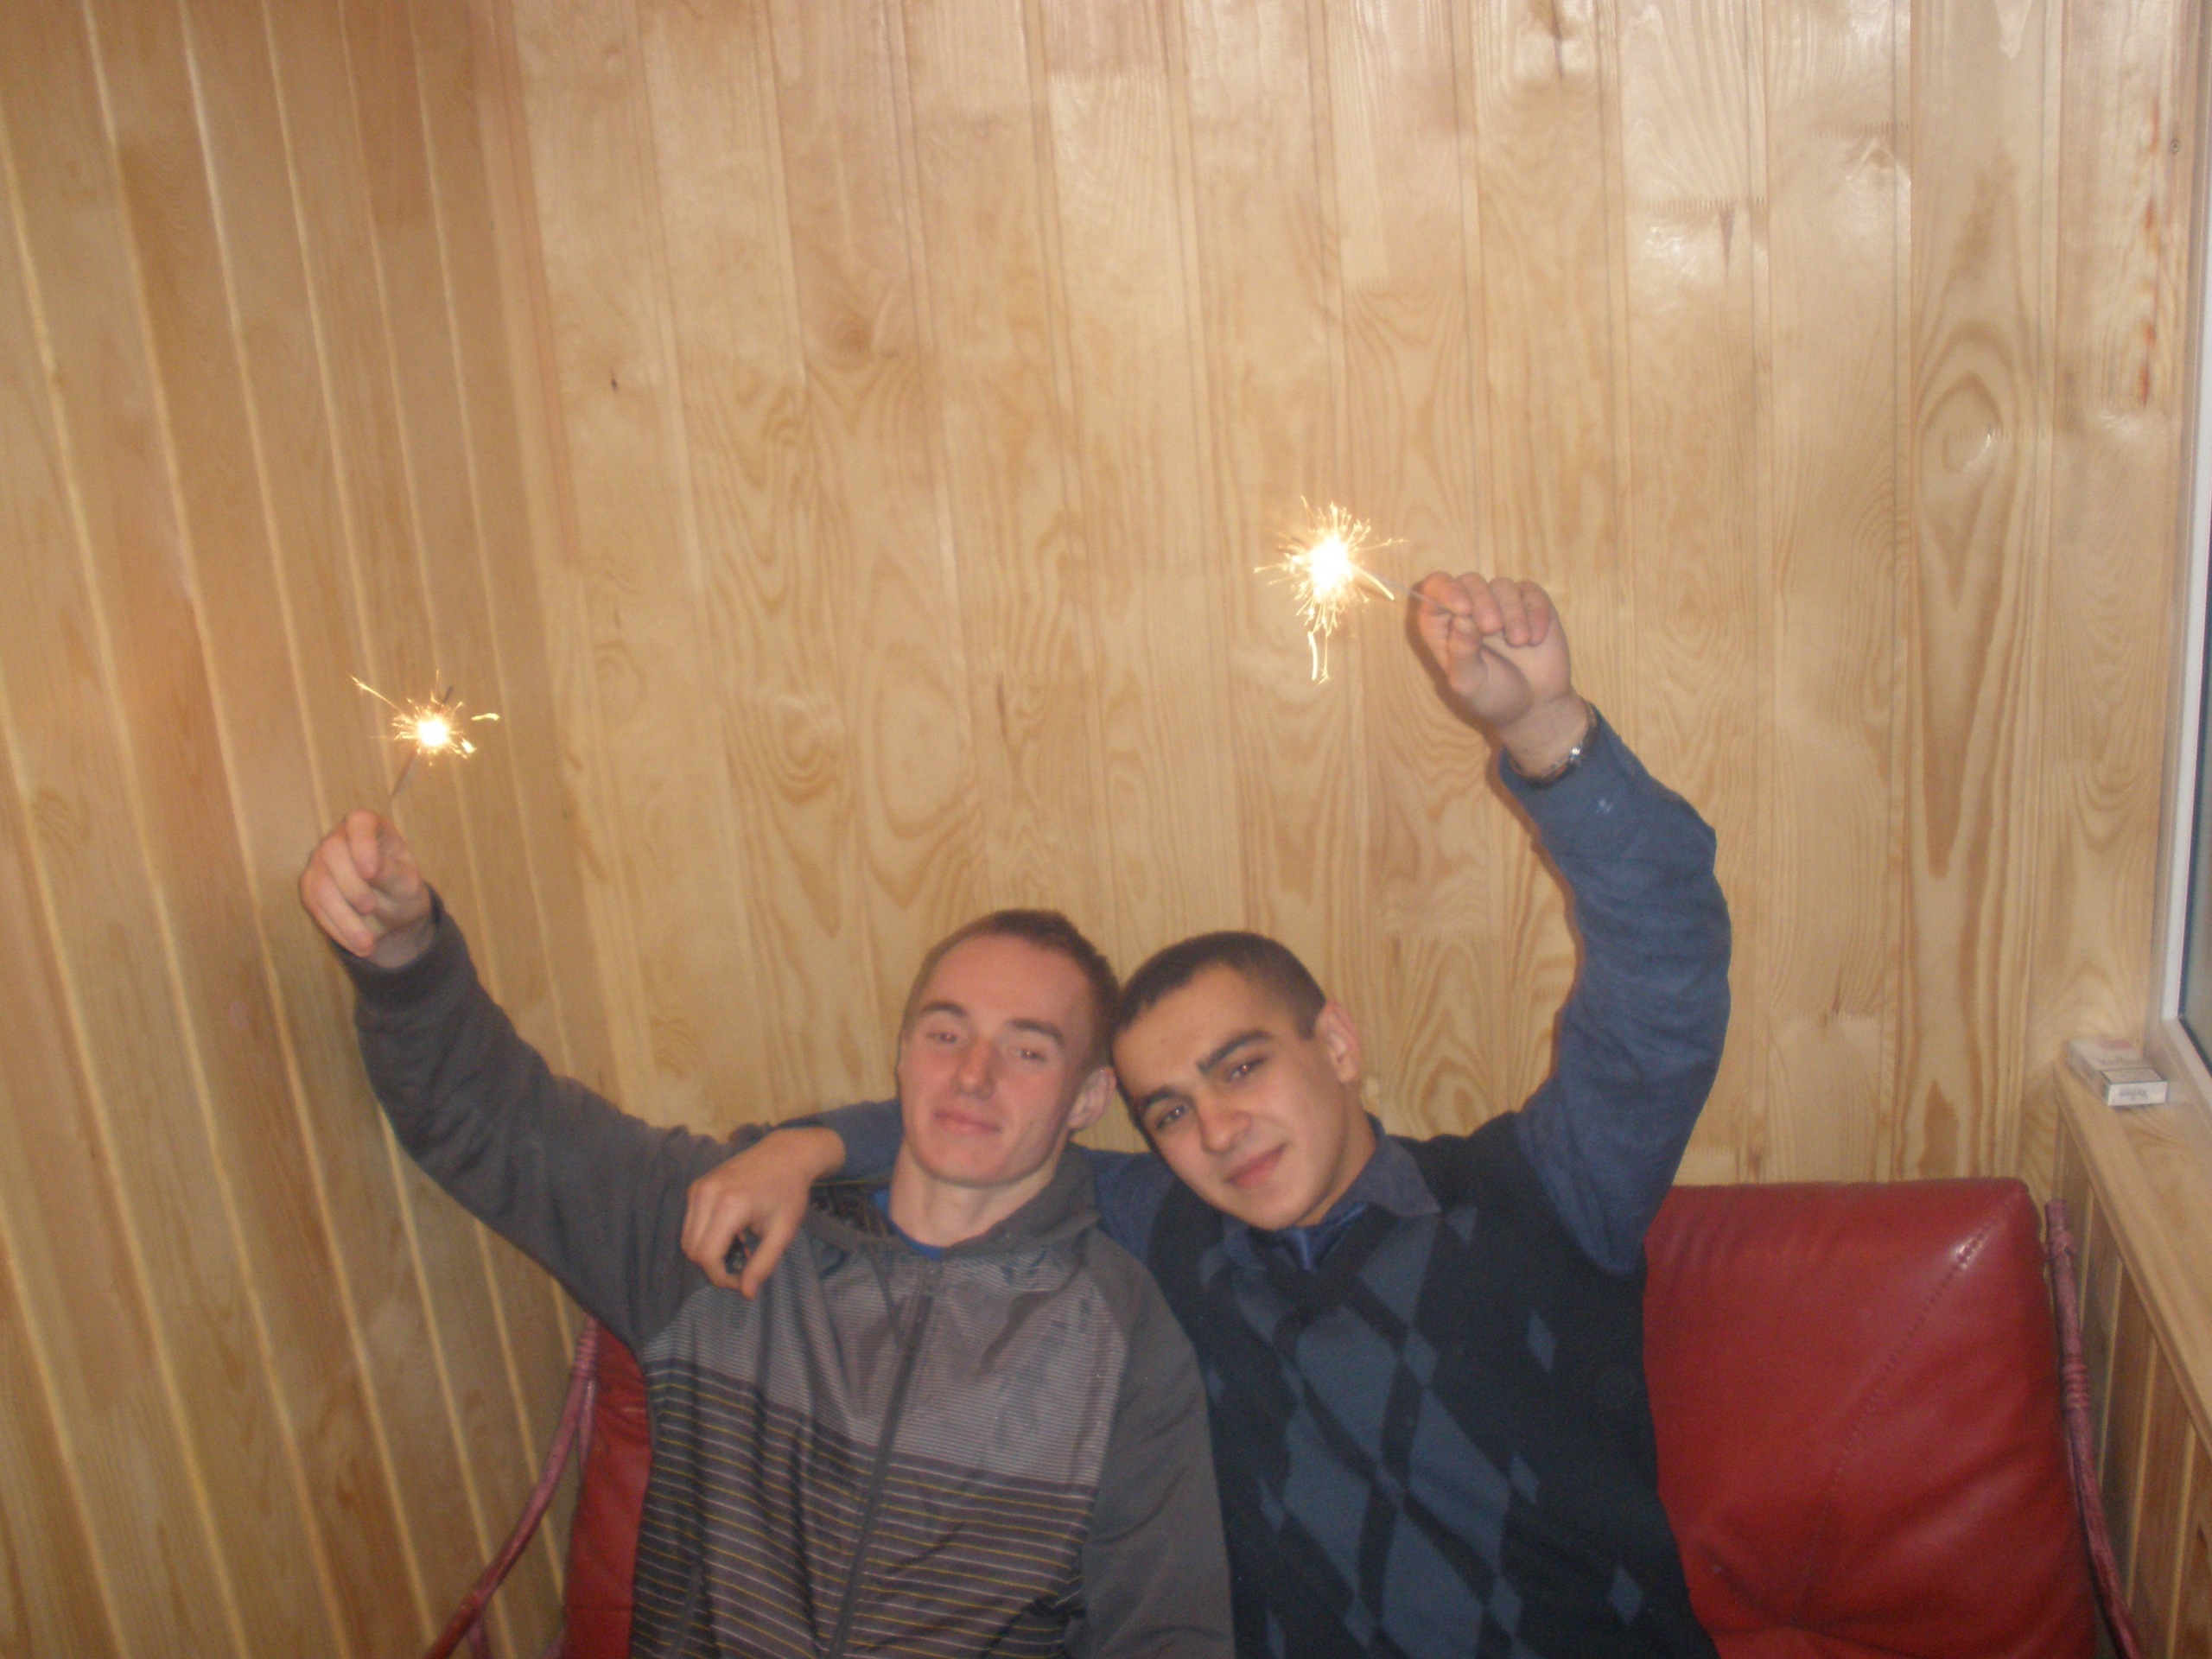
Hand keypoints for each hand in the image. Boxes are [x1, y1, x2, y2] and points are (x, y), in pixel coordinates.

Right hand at [299, 811, 434, 967]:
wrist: (392, 915)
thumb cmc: (403, 890)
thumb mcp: (407, 884)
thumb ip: (391, 874)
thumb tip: (369, 870)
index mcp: (370, 828)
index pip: (359, 822)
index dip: (362, 844)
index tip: (370, 871)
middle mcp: (340, 839)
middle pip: (332, 852)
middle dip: (350, 885)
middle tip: (370, 908)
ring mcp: (320, 863)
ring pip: (319, 885)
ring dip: (343, 917)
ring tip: (367, 944)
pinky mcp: (310, 887)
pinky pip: (315, 907)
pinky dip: (336, 928)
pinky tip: (357, 946)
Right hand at [682, 1127, 842, 1296]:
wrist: (786, 1153)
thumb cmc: (789, 1192)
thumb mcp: (783, 1231)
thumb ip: (763, 1264)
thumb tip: (745, 1294)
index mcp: (729, 1205)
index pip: (707, 1256)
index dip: (721, 1277)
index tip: (742, 1280)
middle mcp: (706, 1194)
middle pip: (691, 1250)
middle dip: (713, 1267)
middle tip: (742, 1265)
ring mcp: (698, 1188)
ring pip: (687, 1238)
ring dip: (708, 1252)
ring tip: (739, 1247)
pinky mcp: (696, 1186)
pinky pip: (690, 1223)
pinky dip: (705, 1236)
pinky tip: (732, 1232)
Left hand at [1412, 572, 1588, 773]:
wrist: (1536, 706)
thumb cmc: (1493, 696)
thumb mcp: (1470, 683)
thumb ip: (1461, 651)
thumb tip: (1462, 616)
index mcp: (1443, 625)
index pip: (1436, 589)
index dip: (1447, 591)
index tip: (1463, 608)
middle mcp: (1470, 609)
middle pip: (1470, 581)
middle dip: (1482, 601)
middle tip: (1494, 628)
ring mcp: (1502, 604)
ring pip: (1502, 585)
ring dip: (1512, 612)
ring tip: (1519, 642)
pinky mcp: (1531, 604)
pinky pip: (1531, 593)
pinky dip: (1535, 612)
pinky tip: (1536, 639)